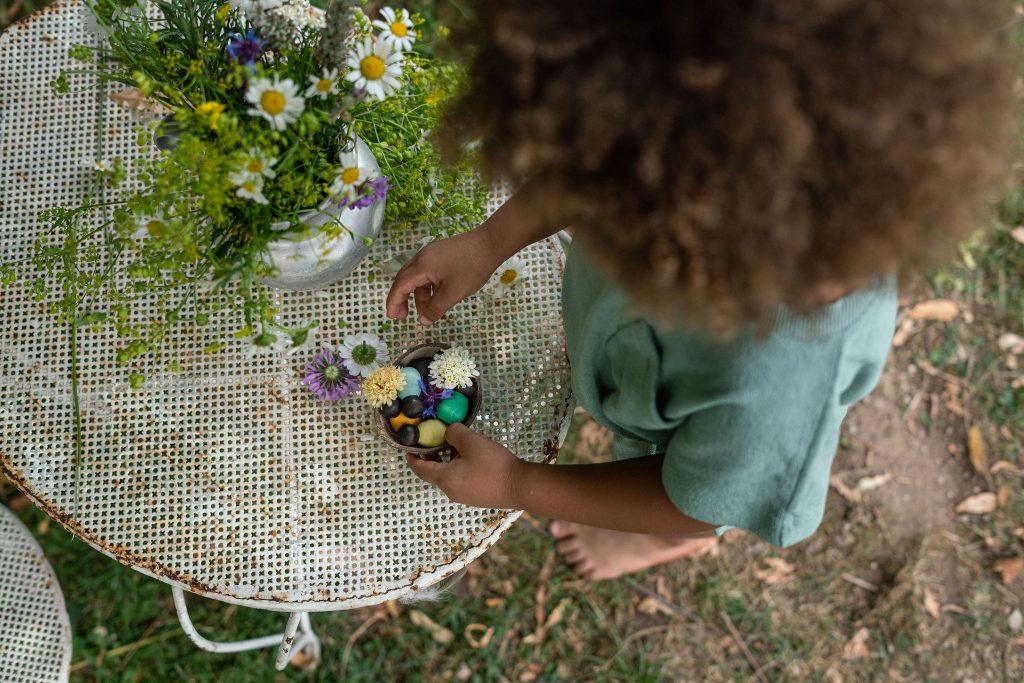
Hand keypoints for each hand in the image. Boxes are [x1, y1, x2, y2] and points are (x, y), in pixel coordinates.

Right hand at [385, 229, 501, 324]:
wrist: (491, 243)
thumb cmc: (472, 268)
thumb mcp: (453, 293)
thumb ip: (436, 308)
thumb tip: (423, 321)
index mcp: (421, 266)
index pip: (399, 286)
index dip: (393, 303)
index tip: (393, 318)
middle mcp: (422, 257)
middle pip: (404, 279)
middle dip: (402, 299)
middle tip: (403, 316)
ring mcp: (432, 254)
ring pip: (418, 277)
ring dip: (418, 295)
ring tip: (426, 311)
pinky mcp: (441, 254)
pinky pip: (428, 272)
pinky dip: (428, 287)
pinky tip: (437, 297)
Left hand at [405, 423, 523, 508]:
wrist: (520, 486)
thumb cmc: (492, 464)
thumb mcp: (471, 441)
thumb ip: (454, 433)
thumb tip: (448, 432)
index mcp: (444, 479)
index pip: (420, 469)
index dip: (412, 458)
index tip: (409, 447)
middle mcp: (451, 491)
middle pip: (434, 473)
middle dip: (431, 456)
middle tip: (432, 440)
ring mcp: (465, 496)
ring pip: (449, 476)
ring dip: (447, 461)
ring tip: (455, 444)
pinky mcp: (479, 497)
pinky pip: (462, 480)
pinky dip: (459, 468)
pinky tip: (472, 456)